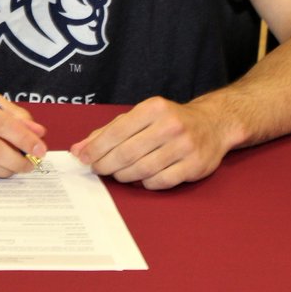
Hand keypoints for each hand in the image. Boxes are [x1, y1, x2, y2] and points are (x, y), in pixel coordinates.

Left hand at [70, 96, 234, 189]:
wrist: (212, 124)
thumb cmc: (168, 121)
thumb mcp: (139, 116)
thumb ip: (108, 131)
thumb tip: (78, 149)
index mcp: (153, 108)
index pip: (117, 131)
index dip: (96, 148)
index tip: (84, 158)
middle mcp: (170, 125)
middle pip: (127, 153)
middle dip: (106, 164)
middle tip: (98, 169)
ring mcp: (185, 146)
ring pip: (143, 169)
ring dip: (124, 175)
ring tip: (117, 174)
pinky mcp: (195, 166)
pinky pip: (161, 181)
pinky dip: (145, 183)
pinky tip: (140, 179)